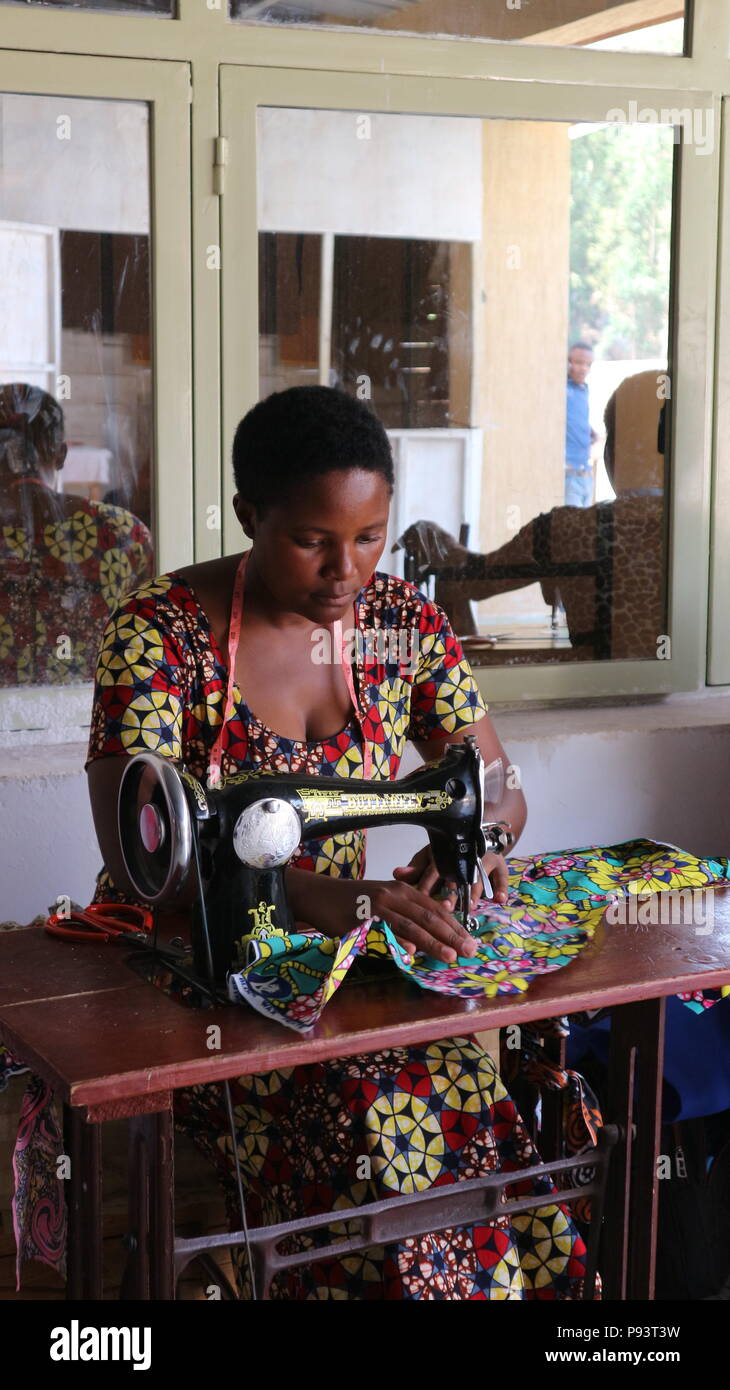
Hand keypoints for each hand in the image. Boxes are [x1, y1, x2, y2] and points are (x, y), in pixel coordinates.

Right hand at [363, 878, 478, 963]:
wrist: (320, 895)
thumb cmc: (356, 898)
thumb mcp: (388, 896)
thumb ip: (413, 905)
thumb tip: (447, 910)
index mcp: (403, 890)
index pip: (435, 909)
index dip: (454, 925)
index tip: (471, 940)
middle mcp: (393, 896)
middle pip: (428, 917)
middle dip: (451, 935)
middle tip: (470, 951)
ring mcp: (377, 908)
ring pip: (410, 926)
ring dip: (432, 942)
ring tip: (449, 956)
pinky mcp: (361, 921)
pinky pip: (383, 933)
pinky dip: (398, 942)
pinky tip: (411, 952)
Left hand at [393, 846, 509, 911]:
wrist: (477, 833)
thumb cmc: (449, 852)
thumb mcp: (430, 857)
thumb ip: (415, 869)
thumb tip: (396, 874)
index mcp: (443, 857)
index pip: (433, 871)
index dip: (426, 885)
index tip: (420, 898)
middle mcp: (462, 859)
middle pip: (456, 877)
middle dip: (451, 893)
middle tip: (446, 906)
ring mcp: (482, 861)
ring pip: (478, 878)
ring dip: (474, 892)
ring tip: (471, 905)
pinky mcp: (498, 865)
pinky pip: (501, 877)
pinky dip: (501, 888)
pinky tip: (499, 899)